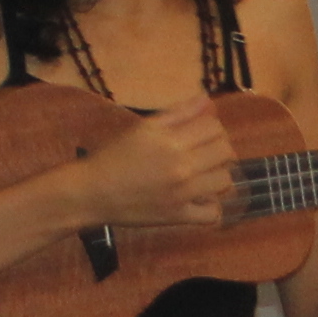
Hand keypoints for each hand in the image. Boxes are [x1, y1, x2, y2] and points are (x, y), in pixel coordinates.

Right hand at [68, 100, 237, 230]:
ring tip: (203, 175)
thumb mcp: (144, 128)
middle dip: (219, 149)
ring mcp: (182, 194)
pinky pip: (212, 214)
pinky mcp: (178, 216)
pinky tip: (201, 200)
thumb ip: (179, 114)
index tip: (201, 134)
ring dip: (218, 175)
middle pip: (225, 152)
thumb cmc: (114, 156)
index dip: (212, 127)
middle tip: (205, 153)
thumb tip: (207, 100)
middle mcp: (181, 166)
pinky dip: (211, 208)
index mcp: (171, 141)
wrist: (92, 193)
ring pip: (225, 180)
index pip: (214, 127)